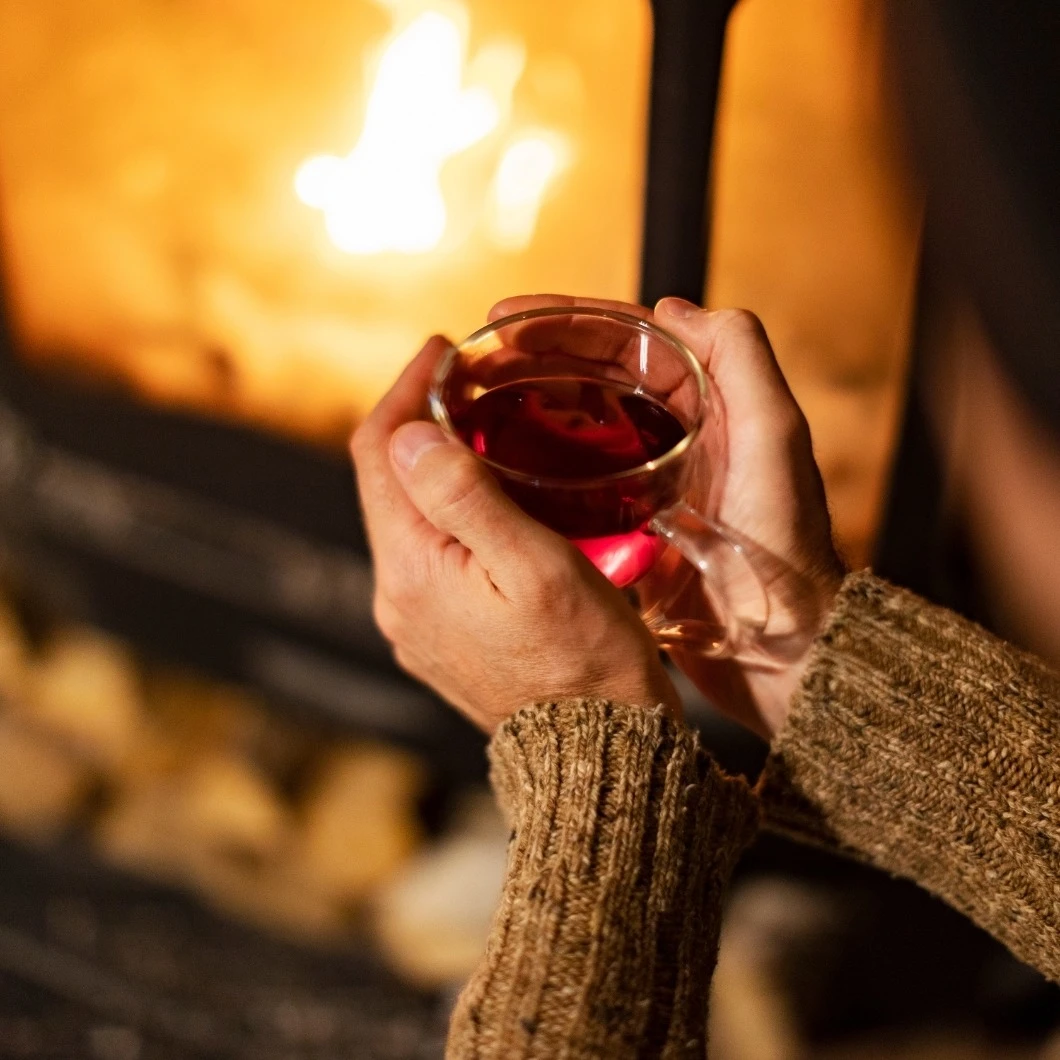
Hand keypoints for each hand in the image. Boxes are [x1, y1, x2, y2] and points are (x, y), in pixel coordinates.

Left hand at [350, 337, 680, 733]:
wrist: (596, 750)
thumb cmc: (584, 659)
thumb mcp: (535, 566)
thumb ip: (465, 498)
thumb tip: (408, 437)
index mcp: (411, 571)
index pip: (376, 455)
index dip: (402, 392)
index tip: (440, 351)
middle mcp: (397, 598)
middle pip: (387, 486)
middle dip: (418, 426)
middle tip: (469, 384)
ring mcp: (415, 623)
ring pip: (410, 521)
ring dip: (437, 471)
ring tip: (487, 433)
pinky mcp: (439, 638)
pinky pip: (431, 558)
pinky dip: (451, 517)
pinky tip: (494, 506)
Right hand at [489, 296, 844, 738]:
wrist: (784, 648)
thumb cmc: (788, 548)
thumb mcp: (775, 441)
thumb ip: (742, 362)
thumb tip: (674, 308)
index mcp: (709, 405)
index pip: (627, 344)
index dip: (566, 324)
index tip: (508, 322)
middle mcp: (675, 436)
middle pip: (591, 379)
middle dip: (531, 361)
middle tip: (473, 361)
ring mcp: (646, 483)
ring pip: (576, 428)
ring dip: (525, 409)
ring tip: (468, 404)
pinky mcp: (627, 530)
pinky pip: (572, 485)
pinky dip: (535, 468)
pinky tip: (493, 468)